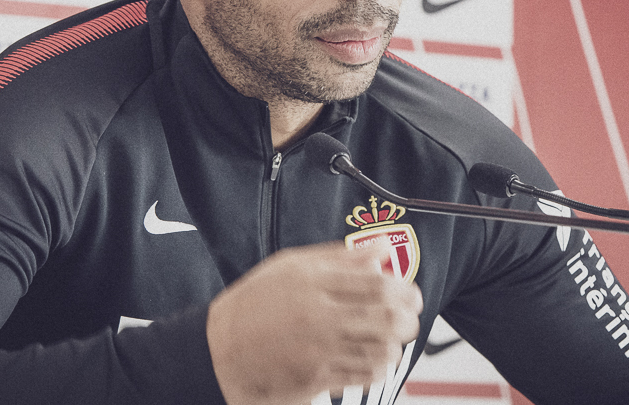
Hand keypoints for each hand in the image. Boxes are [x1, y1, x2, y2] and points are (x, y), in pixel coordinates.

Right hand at [206, 241, 423, 404]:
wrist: (218, 352)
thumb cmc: (254, 305)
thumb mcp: (290, 266)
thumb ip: (339, 257)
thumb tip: (380, 249)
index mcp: (312, 282)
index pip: (376, 283)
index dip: (404, 289)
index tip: (410, 293)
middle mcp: (318, 316)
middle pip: (386, 317)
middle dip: (408, 318)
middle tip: (410, 317)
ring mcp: (318, 350)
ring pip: (380, 350)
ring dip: (396, 345)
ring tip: (392, 340)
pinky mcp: (316, 379)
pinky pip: (363, 376)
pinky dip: (378, 369)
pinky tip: (375, 360)